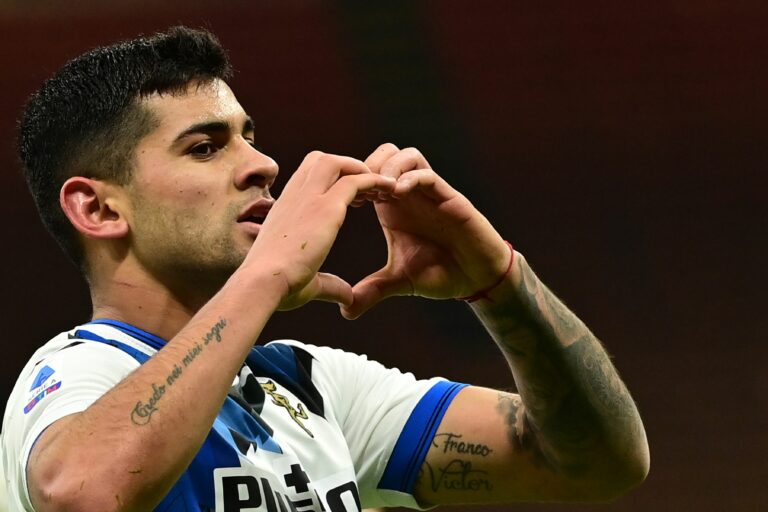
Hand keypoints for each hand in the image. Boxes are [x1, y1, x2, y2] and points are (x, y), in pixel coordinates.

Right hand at [242, 151, 395, 309]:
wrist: (262, 284)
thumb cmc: (277, 286)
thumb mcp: (307, 281)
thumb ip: (330, 285)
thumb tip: (347, 298)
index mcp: (286, 209)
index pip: (308, 177)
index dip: (331, 181)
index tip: (352, 200)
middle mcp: (295, 196)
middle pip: (321, 160)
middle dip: (347, 167)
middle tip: (367, 188)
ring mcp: (310, 198)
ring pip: (337, 163)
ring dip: (360, 170)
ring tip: (381, 186)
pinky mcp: (326, 208)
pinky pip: (355, 180)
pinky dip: (375, 180)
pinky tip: (391, 189)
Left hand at [341, 144, 510, 318]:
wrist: (476, 278)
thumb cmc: (441, 273)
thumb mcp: (400, 282)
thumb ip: (373, 290)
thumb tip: (345, 311)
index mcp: (392, 207)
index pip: (368, 174)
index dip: (352, 181)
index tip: (341, 201)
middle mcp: (410, 194)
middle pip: (384, 154)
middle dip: (367, 166)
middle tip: (359, 191)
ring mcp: (430, 193)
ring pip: (406, 155)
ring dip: (389, 167)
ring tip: (379, 191)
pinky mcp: (449, 197)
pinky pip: (428, 175)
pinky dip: (411, 178)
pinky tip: (399, 194)